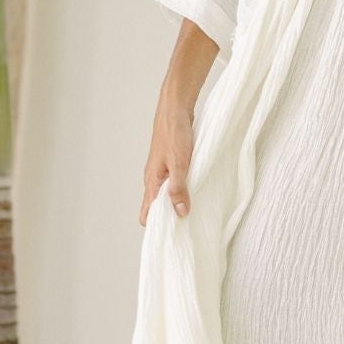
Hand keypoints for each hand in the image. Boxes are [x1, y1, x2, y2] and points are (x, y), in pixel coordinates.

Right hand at [140, 97, 194, 224]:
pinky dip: (182, 190)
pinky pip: (174, 183)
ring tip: (195, 211)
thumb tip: (180, 212)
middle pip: (156, 207)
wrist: (175, 107)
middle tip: (189, 227)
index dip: (158, 226)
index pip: (147, 214)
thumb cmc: (174, 132)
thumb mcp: (180, 163)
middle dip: (170, 218)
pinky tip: (196, 191)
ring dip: (177, 203)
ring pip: (166, 195)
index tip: (174, 235)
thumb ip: (179, 188)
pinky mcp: (171, 163)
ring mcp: (162, 170)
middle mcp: (153, 178)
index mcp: (152, 181)